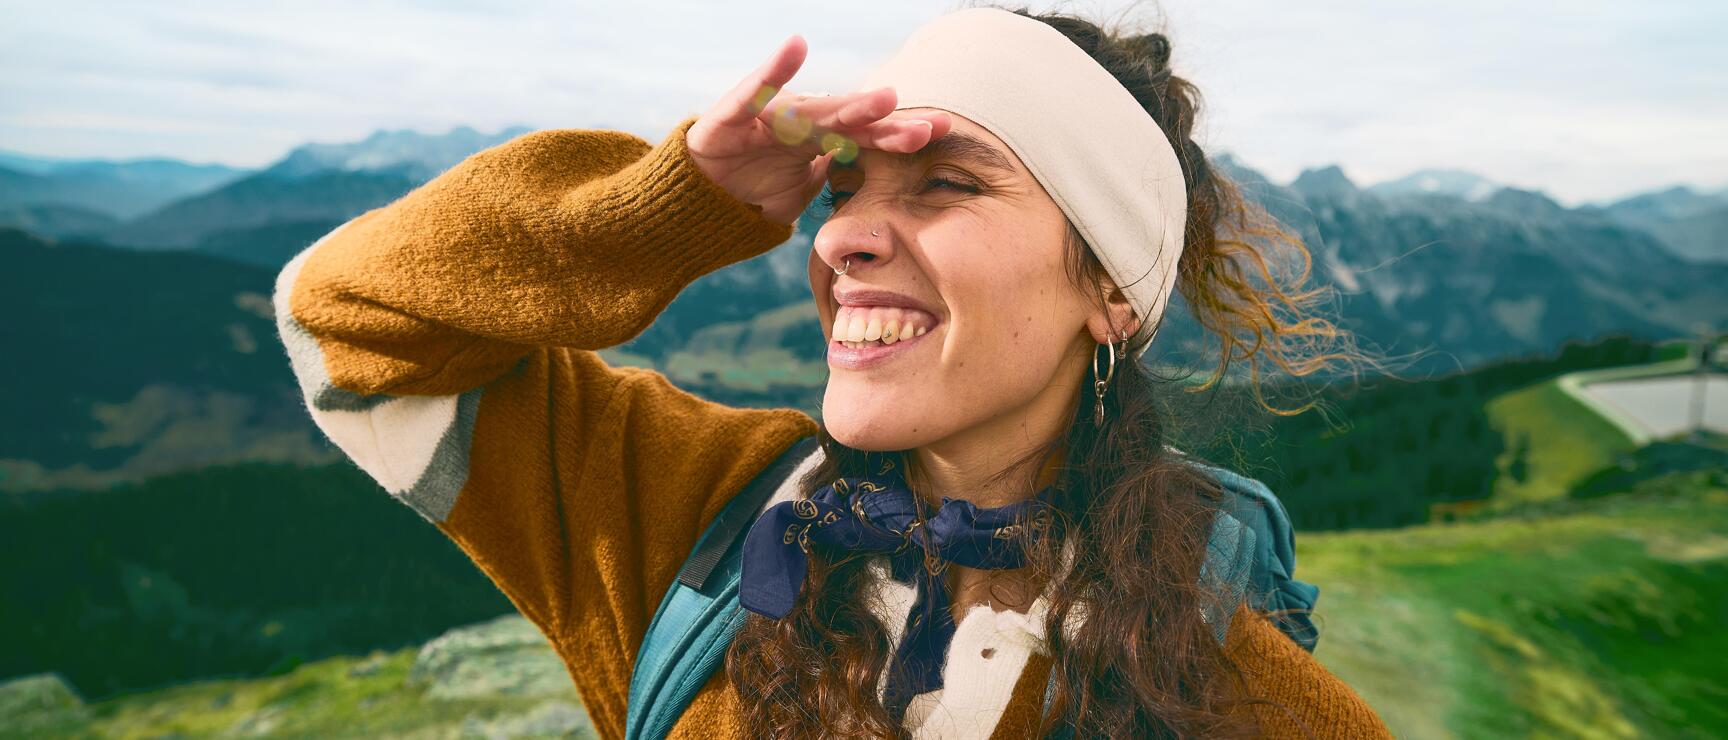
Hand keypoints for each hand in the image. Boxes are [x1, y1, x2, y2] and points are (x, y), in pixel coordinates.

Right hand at [687, 35, 951, 224]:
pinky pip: (754, 93)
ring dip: (851, 107)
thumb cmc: (753, 188)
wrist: (697, 197)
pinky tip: (795, 47)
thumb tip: (879, 195)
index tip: (943, 131)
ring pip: (816, 112)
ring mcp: (769, 117)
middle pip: (852, 123)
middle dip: (889, 124)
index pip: (868, 137)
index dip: (901, 134)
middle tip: (928, 125)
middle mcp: (800, 122)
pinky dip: (772, 72)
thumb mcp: (802, 193)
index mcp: (820, 139)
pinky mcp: (732, 117)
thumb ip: (835, 183)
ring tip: (885, 99)